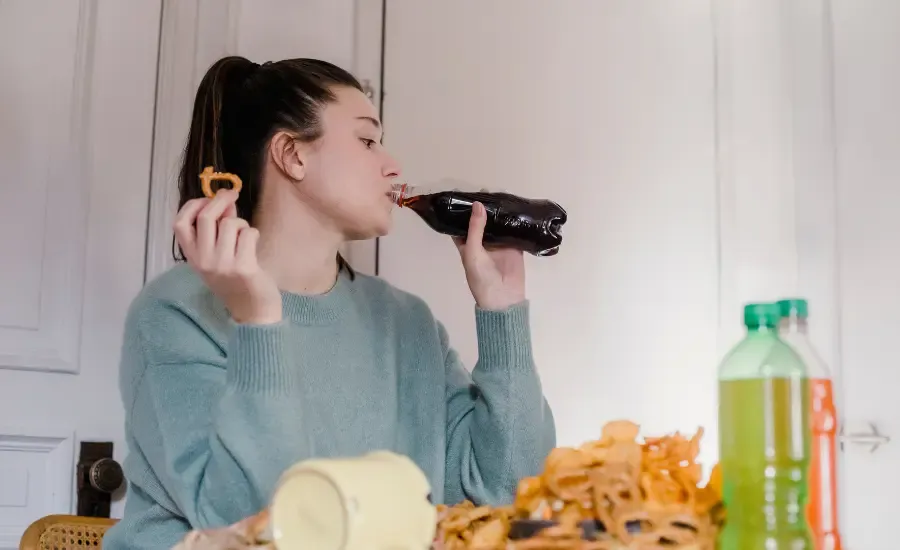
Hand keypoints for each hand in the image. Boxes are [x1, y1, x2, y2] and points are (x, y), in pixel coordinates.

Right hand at [173, 189, 281, 324]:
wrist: (252, 311)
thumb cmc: (235, 281)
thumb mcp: (216, 258)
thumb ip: (216, 231)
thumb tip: (224, 200)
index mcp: (192, 258)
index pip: (179, 224)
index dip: (191, 205)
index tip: (206, 199)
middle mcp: (203, 261)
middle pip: (205, 217)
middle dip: (220, 200)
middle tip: (232, 194)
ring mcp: (222, 264)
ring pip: (230, 224)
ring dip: (241, 223)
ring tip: (245, 236)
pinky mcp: (243, 267)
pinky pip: (248, 234)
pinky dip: (253, 234)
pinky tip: (253, 245)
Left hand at [454, 202, 525, 310]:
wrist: (503, 298)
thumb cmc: (481, 278)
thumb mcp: (473, 252)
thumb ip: (475, 228)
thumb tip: (478, 204)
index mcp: (467, 244)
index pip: (461, 224)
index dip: (462, 210)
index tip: (464, 192)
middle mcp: (482, 242)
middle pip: (482, 221)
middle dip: (484, 208)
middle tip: (488, 189)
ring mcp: (499, 243)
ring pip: (498, 224)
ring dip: (500, 212)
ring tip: (503, 193)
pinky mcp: (514, 246)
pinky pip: (514, 230)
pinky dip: (515, 220)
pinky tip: (517, 207)